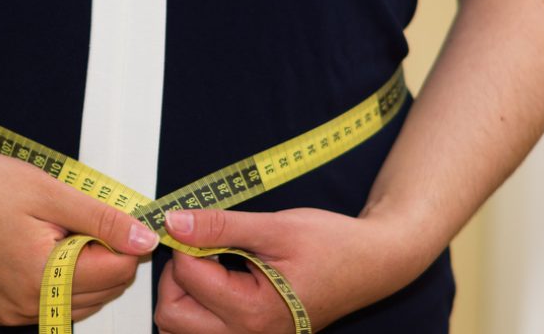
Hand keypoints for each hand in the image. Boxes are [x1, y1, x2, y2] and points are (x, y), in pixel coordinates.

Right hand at [0, 149, 158, 325]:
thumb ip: (101, 219)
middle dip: (106, 255)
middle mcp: (26, 306)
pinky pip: (53, 304)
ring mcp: (12, 314)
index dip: (125, 240)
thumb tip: (145, 239)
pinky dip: (62, 280)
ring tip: (59, 232)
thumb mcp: (49, 192)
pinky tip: (43, 249)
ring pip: (82, 301)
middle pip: (104, 290)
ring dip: (86, 269)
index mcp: (41, 277)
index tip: (112, 215)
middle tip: (80, 219)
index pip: (118, 272)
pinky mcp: (1, 312)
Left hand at [154, 208, 431, 332]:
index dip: (186, 243)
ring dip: (182, 295)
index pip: (188, 277)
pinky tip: (216, 282)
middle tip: (199, 247)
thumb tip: (175, 221)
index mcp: (254, 311)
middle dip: (175, 276)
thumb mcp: (275, 227)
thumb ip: (221, 226)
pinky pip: (200, 332)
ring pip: (180, 329)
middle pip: (171, 316)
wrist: (372, 264)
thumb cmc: (333, 245)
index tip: (199, 224)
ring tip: (209, 265)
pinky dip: (195, 308)